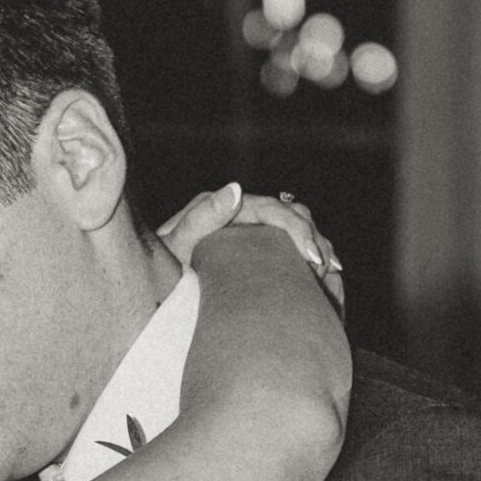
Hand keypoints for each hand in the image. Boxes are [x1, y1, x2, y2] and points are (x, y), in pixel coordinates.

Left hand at [160, 181, 344, 312]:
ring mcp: (248, 233)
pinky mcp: (252, 254)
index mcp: (225, 206)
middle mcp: (240, 214)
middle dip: (315, 241)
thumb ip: (202, 218)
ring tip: (331, 279)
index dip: (299, 231)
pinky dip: (307, 267)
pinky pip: (287, 254)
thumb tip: (235, 188)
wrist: (149, 292)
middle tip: (327, 272)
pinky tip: (321, 286)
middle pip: (293, 217)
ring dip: (318, 252)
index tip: (313, 259)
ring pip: (296, 234)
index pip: (274, 210)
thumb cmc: (158, 271)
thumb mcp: (175, 246)